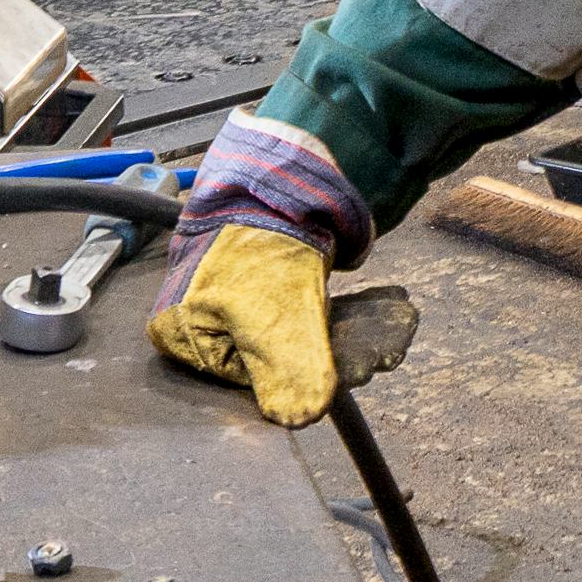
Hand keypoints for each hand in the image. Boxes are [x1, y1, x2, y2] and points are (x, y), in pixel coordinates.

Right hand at [143, 111, 374, 427]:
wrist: (274, 163)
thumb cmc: (256, 232)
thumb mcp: (273, 312)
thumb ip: (289, 369)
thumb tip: (298, 418)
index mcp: (184, 336)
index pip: (251, 381)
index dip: (308, 378)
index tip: (360, 370)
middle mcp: (202, 322)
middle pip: (282, 356)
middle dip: (345, 353)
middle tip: (391, 345)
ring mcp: (233, 298)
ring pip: (304, 333)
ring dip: (356, 332)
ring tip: (398, 322)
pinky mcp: (265, 278)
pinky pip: (310, 308)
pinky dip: (349, 311)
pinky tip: (388, 307)